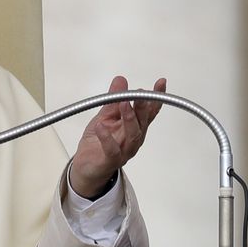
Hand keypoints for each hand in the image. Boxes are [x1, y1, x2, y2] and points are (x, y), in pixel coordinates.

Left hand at [70, 76, 166, 197]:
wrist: (86, 167)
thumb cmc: (98, 142)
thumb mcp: (105, 116)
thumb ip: (112, 99)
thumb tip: (121, 79)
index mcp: (135, 127)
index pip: (149, 111)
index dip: (156, 97)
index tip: (161, 83)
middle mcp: (134, 139)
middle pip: (143, 122)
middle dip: (143, 106)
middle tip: (140, 93)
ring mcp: (124, 151)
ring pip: (132, 135)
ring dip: (130, 119)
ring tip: (123, 104)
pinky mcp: (110, 160)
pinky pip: (111, 150)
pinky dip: (106, 138)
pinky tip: (100, 126)